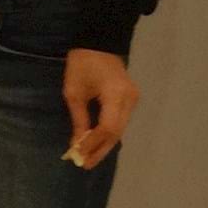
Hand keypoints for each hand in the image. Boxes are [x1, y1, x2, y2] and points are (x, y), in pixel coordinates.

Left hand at [62, 49, 138, 169]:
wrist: (98, 43)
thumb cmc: (81, 64)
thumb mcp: (74, 92)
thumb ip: (79, 119)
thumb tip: (77, 144)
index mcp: (116, 95)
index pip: (107, 128)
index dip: (94, 144)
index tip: (80, 157)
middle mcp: (130, 100)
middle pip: (117, 132)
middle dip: (100, 150)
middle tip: (85, 164)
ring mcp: (133, 100)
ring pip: (120, 129)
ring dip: (104, 144)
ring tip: (89, 157)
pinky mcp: (131, 99)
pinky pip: (120, 122)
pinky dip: (109, 133)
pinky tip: (97, 143)